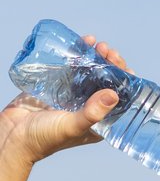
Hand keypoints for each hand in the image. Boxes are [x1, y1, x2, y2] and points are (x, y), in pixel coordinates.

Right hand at [0, 35, 133, 166]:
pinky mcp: (58, 87)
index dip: (125, 81)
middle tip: (107, 51)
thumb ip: (92, 113)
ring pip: (91, 73)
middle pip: (107, 83)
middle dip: (111, 65)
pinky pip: (73, 68)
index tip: (122, 65)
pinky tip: (83, 42)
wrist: (13, 135)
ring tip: (97, 44)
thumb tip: (114, 95)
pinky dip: (79, 55)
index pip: (120, 100)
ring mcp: (74, 97)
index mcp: (99, 123)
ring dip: (97, 57)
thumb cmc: (43, 138)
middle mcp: (89, 109)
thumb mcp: (71, 126)